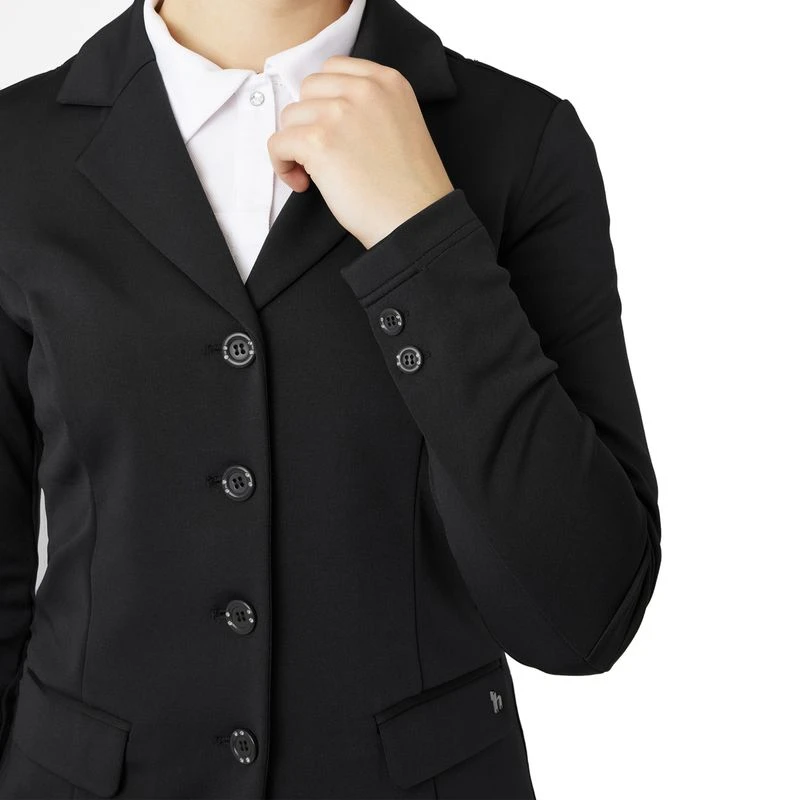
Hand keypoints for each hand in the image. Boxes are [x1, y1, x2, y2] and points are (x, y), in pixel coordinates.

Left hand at [267, 56, 454, 249]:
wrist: (415, 220)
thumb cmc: (409, 187)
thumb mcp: (401, 124)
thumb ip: (369, 106)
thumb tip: (323, 111)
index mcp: (387, 81)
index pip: (333, 68)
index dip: (323, 100)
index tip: (329, 128)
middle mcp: (364, 89)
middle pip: (307, 89)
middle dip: (308, 121)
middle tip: (321, 154)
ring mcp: (339, 113)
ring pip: (290, 116)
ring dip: (295, 145)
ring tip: (314, 174)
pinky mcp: (318, 142)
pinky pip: (278, 143)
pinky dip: (282, 165)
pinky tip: (303, 184)